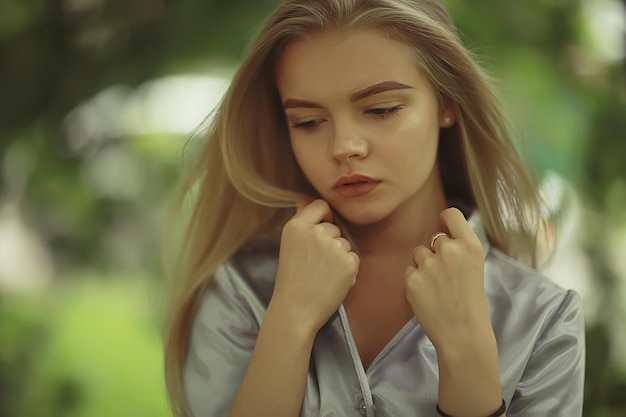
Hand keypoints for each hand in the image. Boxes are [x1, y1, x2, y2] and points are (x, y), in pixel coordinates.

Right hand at [271, 198, 359, 334]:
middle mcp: (316, 232)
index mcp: (297, 226)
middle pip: (334, 228)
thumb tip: (303, 199)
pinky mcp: (349, 262)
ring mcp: (334, 247)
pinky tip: (333, 280)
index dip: (324, 217)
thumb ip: (300, 220)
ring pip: (345, 243)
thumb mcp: (289, 245)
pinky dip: (348, 269)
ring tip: (323, 274)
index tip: (320, 231)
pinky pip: (354, 258)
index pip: (321, 206)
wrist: (296, 310)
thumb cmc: (291, 279)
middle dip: (330, 242)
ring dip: (339, 256)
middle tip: (315, 264)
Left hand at [403, 208, 492, 350]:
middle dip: (436, 253)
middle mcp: (450, 250)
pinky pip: (409, 270)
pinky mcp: (412, 279)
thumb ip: (459, 249)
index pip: (451, 215)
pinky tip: (428, 295)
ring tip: (437, 287)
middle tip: (447, 276)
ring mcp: (429, 264)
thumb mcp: (475, 268)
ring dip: (424, 266)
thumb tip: (440, 235)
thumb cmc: (471, 303)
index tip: (444, 227)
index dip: (445, 220)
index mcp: (470, 246)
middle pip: (434, 239)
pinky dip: (415, 281)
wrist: (463, 334)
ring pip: (418, 253)